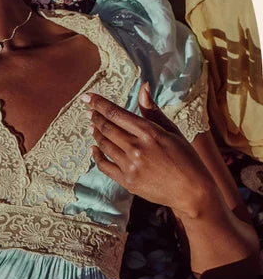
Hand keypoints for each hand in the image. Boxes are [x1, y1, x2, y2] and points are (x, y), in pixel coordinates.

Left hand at [85, 84, 213, 216]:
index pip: (116, 114)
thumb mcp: (172, 131)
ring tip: (92, 127)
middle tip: (89, 111)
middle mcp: (137, 148)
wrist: (191, 191)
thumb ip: (152, 111)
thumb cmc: (186, 158)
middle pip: (107, 128)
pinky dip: (97, 155)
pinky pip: (104, 166)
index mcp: (149, 132)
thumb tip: (143, 87)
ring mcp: (130, 165)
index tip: (87, 97)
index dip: (99, 104)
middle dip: (95, 117)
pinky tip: (95, 148)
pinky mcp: (127, 181)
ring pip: (104, 145)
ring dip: (96, 134)